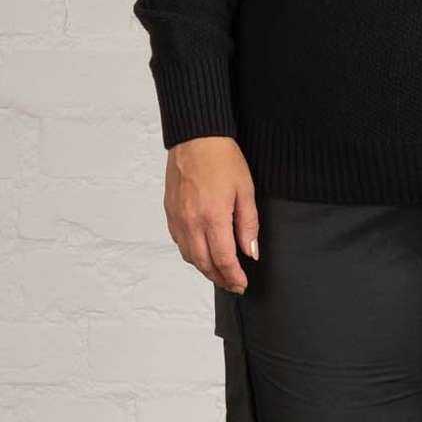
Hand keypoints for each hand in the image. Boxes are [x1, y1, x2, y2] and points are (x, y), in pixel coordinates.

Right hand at [163, 135, 259, 290]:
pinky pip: (179, 242)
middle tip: (233, 284)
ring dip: (205, 268)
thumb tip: (251, 252)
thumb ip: (248, 225)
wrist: (195, 137)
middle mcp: (191, 222)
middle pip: (204, 264)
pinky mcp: (170, 212)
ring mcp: (178, 219)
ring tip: (220, 272)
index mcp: (213, 218)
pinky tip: (203, 251)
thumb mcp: (245, 191)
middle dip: (220, 278)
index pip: (223, 260)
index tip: (242, 284)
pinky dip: (192, 253)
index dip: (234, 277)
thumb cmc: (222, 159)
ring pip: (189, 256)